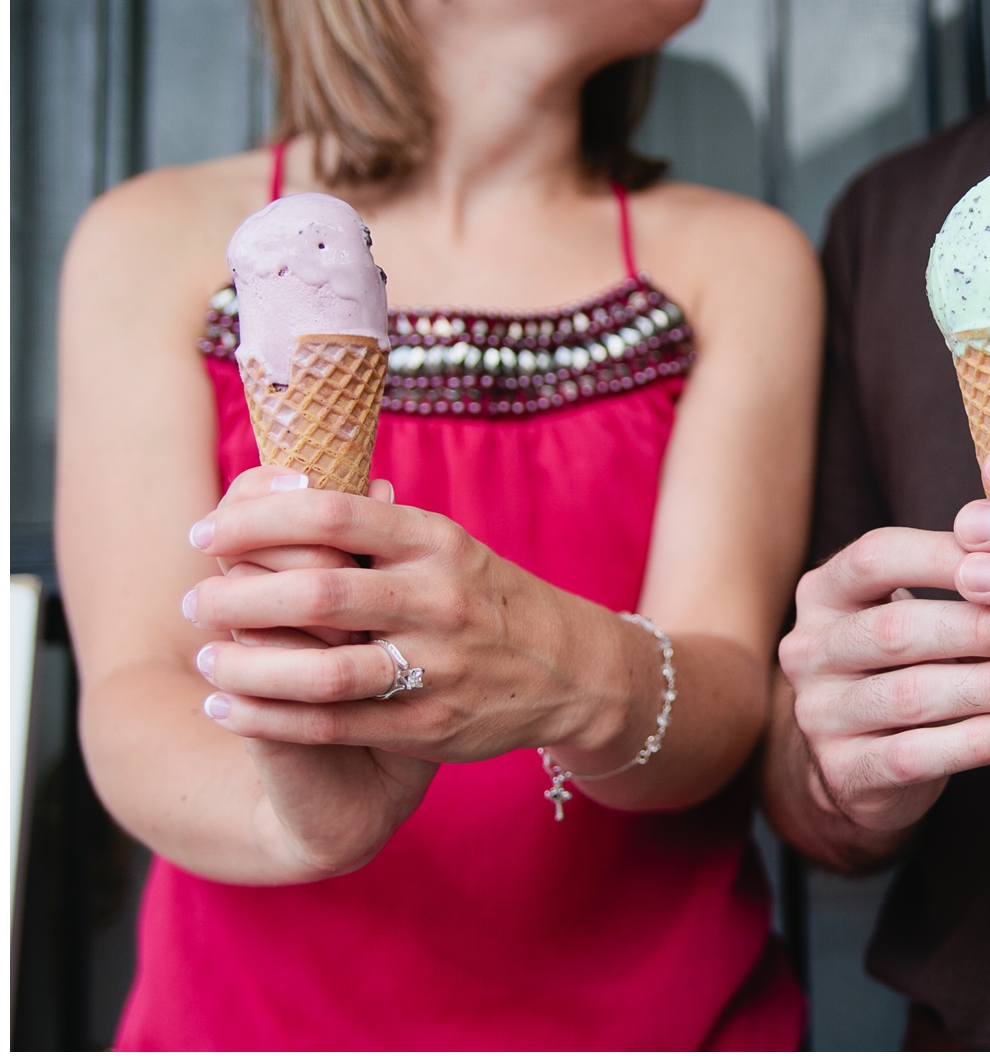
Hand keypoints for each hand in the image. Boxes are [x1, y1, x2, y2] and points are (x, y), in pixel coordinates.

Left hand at [182, 463, 582, 771]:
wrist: (570, 670)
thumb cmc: (483, 596)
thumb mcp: (445, 545)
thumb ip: (377, 526)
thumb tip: (289, 488)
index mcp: (433, 538)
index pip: (332, 511)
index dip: (259, 519)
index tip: (206, 530)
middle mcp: (435, 597)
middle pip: (319, 589)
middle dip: (241, 595)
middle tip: (194, 600)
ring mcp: (433, 666)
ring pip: (322, 669)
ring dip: (249, 665)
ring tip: (203, 658)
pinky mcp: (427, 726)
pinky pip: (334, 725)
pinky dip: (271, 719)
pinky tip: (228, 710)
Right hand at [779, 523, 989, 845]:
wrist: (860, 764)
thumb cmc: (903, 665)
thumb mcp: (911, 610)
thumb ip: (958, 583)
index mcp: (821, 592)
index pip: (876, 556)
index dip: (944, 553)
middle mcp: (808, 650)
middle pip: (898, 629)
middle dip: (984, 628)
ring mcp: (819, 716)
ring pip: (913, 695)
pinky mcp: (844, 773)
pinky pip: (918, 755)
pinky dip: (982, 740)